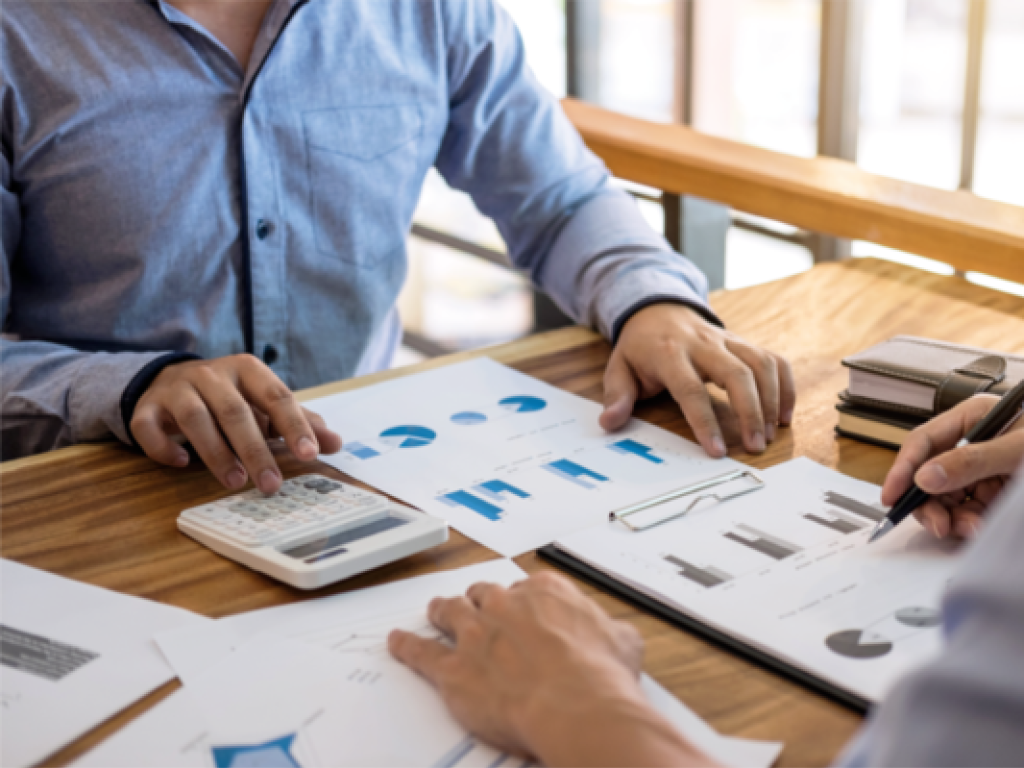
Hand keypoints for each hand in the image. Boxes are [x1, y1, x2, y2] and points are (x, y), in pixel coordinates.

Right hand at [130, 355, 341, 493]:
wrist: (171, 381)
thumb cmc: (230, 398)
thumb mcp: (265, 405)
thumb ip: (300, 422)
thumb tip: (336, 443)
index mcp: (247, 369)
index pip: (276, 396)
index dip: (294, 425)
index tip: (309, 455)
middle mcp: (211, 374)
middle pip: (236, 412)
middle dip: (256, 451)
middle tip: (272, 485)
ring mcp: (176, 389)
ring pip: (195, 418)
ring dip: (216, 453)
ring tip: (235, 482)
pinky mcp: (146, 406)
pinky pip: (149, 426)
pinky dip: (164, 446)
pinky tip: (182, 462)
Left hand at [389, 573, 715, 767]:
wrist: (577, 705)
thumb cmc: (599, 675)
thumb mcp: (622, 640)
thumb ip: (610, 631)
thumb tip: (616, 636)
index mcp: (545, 593)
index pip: (524, 588)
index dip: (520, 601)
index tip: (520, 608)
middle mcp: (505, 606)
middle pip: (483, 595)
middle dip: (479, 601)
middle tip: (475, 607)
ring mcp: (475, 635)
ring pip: (449, 613)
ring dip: (442, 611)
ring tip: (435, 610)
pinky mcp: (453, 669)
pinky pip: (421, 652)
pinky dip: (406, 646)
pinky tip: (397, 642)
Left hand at [601, 304, 795, 456]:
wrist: (657, 308)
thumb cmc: (640, 347)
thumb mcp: (618, 368)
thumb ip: (616, 396)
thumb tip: (609, 423)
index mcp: (669, 353)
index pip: (691, 389)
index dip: (705, 422)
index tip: (718, 451)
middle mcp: (703, 344)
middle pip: (737, 373)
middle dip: (751, 412)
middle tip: (756, 446)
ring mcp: (727, 340)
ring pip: (761, 364)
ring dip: (772, 401)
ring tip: (769, 434)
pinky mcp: (742, 342)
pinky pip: (773, 359)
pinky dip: (785, 385)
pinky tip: (783, 414)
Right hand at [881, 394, 1023, 538]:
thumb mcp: (1019, 449)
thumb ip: (971, 461)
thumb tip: (926, 477)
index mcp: (972, 418)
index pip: (924, 441)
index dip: (903, 468)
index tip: (892, 495)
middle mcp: (973, 443)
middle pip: (930, 474)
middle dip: (930, 502)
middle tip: (937, 525)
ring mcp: (984, 470)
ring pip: (947, 497)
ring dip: (953, 517)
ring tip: (969, 529)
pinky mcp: (995, 493)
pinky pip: (968, 510)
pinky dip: (969, 523)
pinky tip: (978, 528)